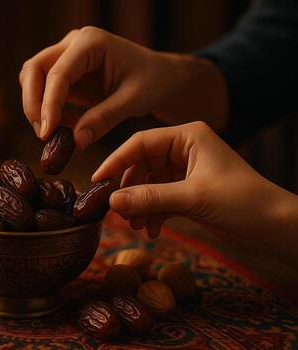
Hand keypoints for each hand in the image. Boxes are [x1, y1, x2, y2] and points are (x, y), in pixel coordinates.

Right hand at [19, 26, 226, 148]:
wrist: (161, 78)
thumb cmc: (153, 82)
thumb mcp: (133, 101)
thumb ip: (103, 119)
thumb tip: (76, 141)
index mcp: (92, 42)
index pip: (58, 72)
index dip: (48, 103)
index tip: (47, 133)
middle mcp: (73, 44)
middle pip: (34, 70)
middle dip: (33, 104)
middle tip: (44, 135)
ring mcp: (66, 57)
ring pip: (33, 79)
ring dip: (37, 108)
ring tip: (57, 133)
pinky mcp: (66, 74)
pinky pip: (44, 91)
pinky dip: (48, 111)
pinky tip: (66, 127)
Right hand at [92, 122, 297, 269]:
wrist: (275, 227)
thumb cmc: (242, 201)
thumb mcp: (192, 198)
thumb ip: (149, 198)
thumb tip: (111, 202)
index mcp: (188, 136)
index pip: (141, 142)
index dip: (116, 161)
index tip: (98, 181)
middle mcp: (184, 149)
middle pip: (142, 165)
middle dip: (130, 190)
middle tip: (118, 212)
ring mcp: (185, 171)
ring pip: (148, 184)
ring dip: (140, 205)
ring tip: (137, 226)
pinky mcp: (187, 191)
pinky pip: (159, 198)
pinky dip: (153, 213)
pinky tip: (153, 230)